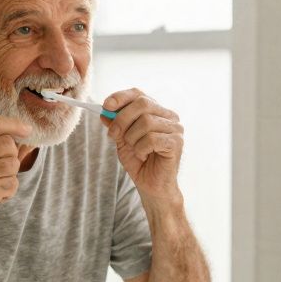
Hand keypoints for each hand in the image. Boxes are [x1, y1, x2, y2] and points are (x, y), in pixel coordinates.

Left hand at [103, 88, 184, 203]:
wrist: (152, 186)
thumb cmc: (140, 162)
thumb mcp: (122, 140)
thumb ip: (115, 124)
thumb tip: (104, 111)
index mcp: (156, 111)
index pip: (139, 94)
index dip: (121, 97)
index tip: (106, 106)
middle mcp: (169, 117)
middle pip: (142, 104)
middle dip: (122, 119)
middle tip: (113, 134)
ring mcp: (175, 129)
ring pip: (146, 122)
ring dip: (132, 138)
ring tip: (135, 150)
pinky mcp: (176, 143)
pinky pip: (151, 138)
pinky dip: (141, 148)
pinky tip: (144, 156)